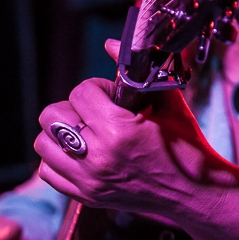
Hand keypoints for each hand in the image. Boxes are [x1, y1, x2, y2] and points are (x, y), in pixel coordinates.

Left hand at [35, 40, 222, 217]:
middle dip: (72, 108)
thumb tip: (111, 44)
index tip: (111, 95)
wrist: (195, 194)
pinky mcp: (87, 196)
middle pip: (51, 116)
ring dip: (61, 133)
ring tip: (86, 134)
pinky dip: (59, 160)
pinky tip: (80, 154)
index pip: (81, 93)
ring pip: (43, 144)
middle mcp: (98, 156)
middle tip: (95, 113)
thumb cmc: (186, 148)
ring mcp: (90, 179)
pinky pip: (48, 172)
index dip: (96, 88)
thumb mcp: (168, 103)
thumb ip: (137, 72)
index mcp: (119, 130)